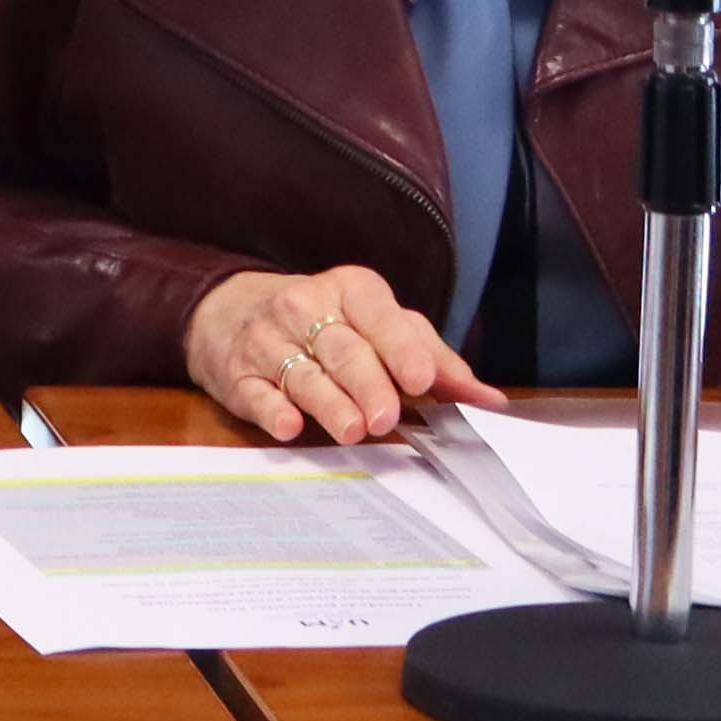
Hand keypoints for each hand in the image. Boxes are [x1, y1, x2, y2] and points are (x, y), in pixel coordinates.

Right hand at [183, 264, 497, 445]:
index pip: (378, 315)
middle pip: (342, 349)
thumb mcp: (380, 326)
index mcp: (349, 290)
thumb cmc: (326, 323)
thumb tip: (490, 400)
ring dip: (328, 403)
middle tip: (387, 419)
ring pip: (302, 373)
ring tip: (353, 430)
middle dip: (367, 384)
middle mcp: (304, 308)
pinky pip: (254, 392)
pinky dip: (271, 409)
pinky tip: (287, 424)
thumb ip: (433, 359)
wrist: (230, 310)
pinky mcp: (236, 374)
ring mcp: (266, 340)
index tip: (421, 379)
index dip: (400, 347)